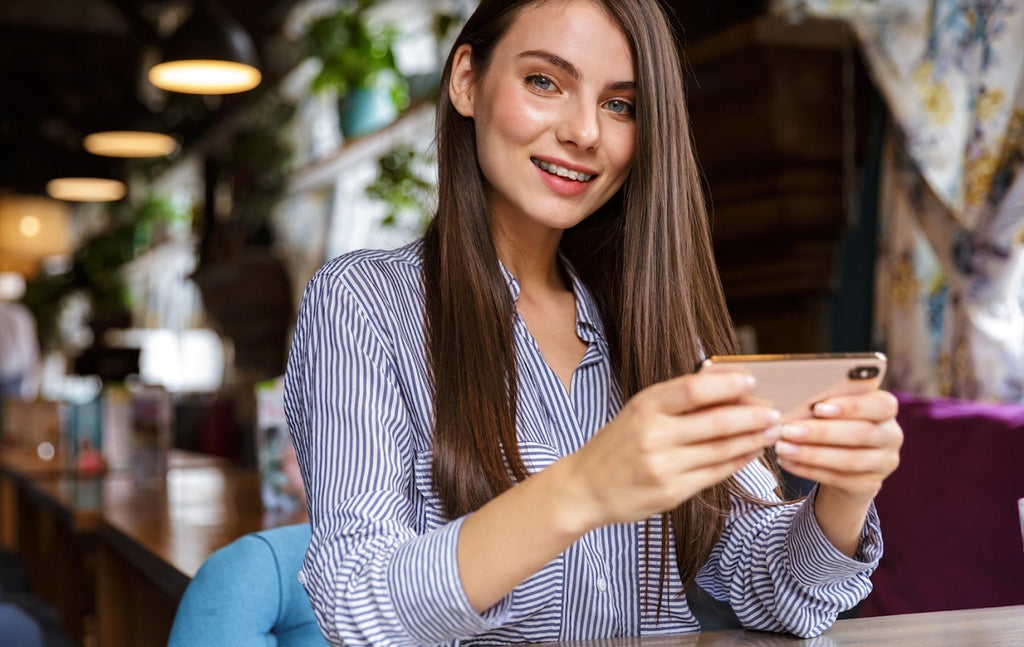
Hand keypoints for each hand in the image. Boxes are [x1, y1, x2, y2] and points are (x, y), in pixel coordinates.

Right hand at [561, 371, 782, 530]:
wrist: (584, 487)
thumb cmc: (616, 445)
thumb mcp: (637, 412)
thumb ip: (675, 401)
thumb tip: (726, 388)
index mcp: (644, 407)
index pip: (693, 389)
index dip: (727, 383)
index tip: (752, 379)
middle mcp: (653, 435)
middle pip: (716, 422)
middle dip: (752, 416)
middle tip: (775, 412)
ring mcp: (663, 466)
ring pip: (721, 450)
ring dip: (752, 440)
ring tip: (771, 432)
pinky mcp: (671, 492)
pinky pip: (715, 474)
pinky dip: (738, 461)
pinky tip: (750, 452)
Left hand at [772, 389, 902, 555]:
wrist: (847, 463)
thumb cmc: (836, 422)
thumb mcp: (836, 410)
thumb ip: (826, 402)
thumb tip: (794, 398)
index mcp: (886, 409)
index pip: (881, 405)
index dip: (851, 406)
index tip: (818, 407)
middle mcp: (892, 436)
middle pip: (861, 433)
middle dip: (820, 432)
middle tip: (787, 430)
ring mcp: (884, 463)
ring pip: (849, 460)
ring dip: (811, 454)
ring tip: (782, 448)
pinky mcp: (869, 485)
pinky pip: (838, 478)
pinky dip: (808, 469)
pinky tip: (787, 462)